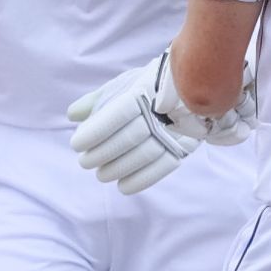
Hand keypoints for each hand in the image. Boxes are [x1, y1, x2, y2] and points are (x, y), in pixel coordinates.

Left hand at [66, 51, 253, 193]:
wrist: (197, 87)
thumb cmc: (152, 85)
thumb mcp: (126, 84)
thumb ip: (99, 99)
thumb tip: (73, 115)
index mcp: (145, 92)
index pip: (117, 115)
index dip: (96, 131)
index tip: (77, 144)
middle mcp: (162, 111)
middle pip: (129, 138)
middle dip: (102, 153)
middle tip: (85, 162)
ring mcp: (177, 130)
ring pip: (145, 154)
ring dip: (118, 169)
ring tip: (101, 174)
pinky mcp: (186, 146)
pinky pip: (164, 167)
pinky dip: (141, 180)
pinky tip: (123, 186)